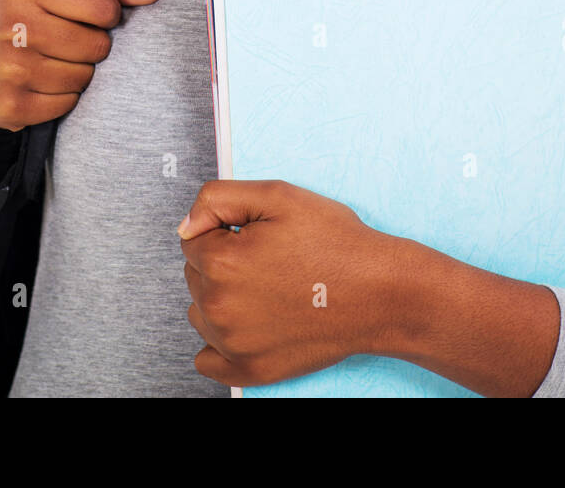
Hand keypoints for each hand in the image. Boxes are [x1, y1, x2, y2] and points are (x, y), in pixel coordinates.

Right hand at [0, 0, 162, 129]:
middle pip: (97, 47)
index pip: (104, 7)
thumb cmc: (16, 8)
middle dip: (92, 45)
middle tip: (65, 39)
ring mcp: (9, 69)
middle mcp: (13, 26)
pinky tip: (39, 81)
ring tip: (49, 58)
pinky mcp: (8, 106)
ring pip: (84, 79)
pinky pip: (66, 106)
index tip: (92, 13)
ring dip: (77, 72)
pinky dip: (62, 97)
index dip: (107, 14)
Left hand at [178, 179, 406, 387]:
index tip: (257, 234)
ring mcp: (233, 344)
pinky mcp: (249, 369)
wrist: (379, 292)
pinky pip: (207, 358)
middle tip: (268, 258)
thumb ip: (218, 199)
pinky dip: (220, 342)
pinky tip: (249, 323)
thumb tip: (185, 225)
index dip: (226, 231)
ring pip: (201, 312)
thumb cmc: (335, 242)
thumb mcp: (278, 195)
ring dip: (221, 297)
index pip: (194, 239)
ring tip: (267, 287)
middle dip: (221, 262)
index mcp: (222, 262)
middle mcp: (219, 308)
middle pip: (196, 275)